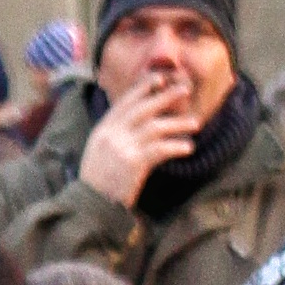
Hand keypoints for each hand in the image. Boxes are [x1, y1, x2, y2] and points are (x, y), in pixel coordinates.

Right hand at [77, 72, 202, 208]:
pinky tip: (188, 148)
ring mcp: (122, 148)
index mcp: (103, 129)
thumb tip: (137, 124)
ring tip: (195, 123)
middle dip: (165, 97)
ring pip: (155, 128)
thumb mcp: (99, 152)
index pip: (125, 102)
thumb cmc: (98, 182)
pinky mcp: (133, 164)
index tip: (159, 79)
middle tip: (185, 89)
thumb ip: (114, 135)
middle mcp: (112, 134)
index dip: (142, 88)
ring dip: (178, 124)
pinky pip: (159, 150)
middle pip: (143, 109)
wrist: (89, 205)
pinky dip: (175, 147)